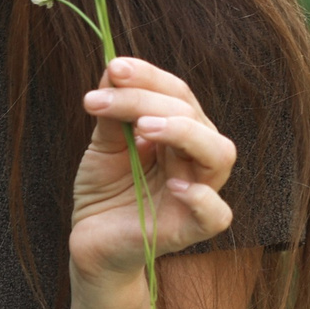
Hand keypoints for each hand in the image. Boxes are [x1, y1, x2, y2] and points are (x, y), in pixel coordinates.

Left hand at [69, 57, 235, 289]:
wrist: (90, 241)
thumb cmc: (104, 191)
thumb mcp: (103, 145)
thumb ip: (113, 112)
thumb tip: (113, 68)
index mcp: (178, 134)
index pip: (178, 94)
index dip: (149, 76)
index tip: (114, 67)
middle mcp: (194, 158)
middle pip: (194, 115)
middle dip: (149, 99)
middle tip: (105, 99)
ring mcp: (197, 193)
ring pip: (219, 154)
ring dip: (183, 132)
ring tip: (143, 127)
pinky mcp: (190, 229)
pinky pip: (216, 214)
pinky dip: (202, 198)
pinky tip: (175, 186)